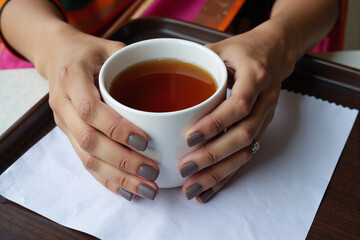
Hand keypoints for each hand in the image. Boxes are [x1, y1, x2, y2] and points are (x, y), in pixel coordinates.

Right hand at [41, 28, 158, 200]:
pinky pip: (84, 163)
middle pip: (89, 141)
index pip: (91, 110)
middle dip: (122, 161)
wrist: (57, 56)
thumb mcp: (110, 47)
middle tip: (151, 172)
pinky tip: (126, 191)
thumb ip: (133, 63)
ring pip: (86, 158)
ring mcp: (64, 123)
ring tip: (146, 189)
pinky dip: (106, 179)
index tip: (145, 140)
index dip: (117, 128)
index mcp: (72, 78)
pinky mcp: (68, 136)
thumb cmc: (88, 51)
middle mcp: (63, 104)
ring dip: (117, 177)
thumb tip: (172, 78)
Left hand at [178, 22, 294, 202]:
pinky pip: (247, 156)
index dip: (216, 123)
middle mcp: (265, 100)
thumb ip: (196, 63)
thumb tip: (160, 76)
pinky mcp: (262, 129)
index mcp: (255, 76)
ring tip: (193, 189)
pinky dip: (228, 175)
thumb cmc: (243, 50)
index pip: (239, 104)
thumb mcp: (220, 48)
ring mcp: (266, 117)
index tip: (189, 137)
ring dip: (219, 173)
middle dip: (213, 156)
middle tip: (185, 170)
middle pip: (243, 135)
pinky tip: (209, 189)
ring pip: (246, 152)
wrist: (274, 53)